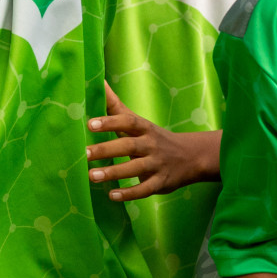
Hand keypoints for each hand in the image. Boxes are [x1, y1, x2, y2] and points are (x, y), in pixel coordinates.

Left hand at [86, 82, 217, 200]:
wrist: (191, 157)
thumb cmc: (153, 137)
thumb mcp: (137, 121)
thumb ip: (115, 105)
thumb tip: (98, 81)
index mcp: (144, 128)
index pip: (127, 121)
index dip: (110, 122)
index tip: (90, 124)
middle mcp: (151, 144)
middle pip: (128, 146)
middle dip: (106, 150)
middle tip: (85, 154)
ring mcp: (157, 164)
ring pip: (135, 168)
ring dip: (114, 172)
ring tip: (92, 176)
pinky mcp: (161, 183)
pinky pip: (145, 189)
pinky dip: (130, 194)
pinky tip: (112, 196)